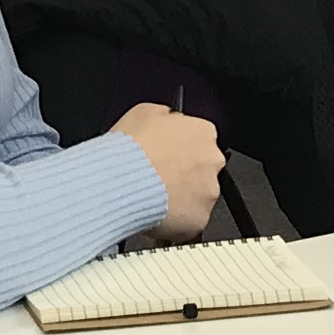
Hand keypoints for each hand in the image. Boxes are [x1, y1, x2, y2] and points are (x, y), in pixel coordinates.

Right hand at [110, 102, 221, 237]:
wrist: (122, 180)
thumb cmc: (130, 147)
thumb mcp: (144, 112)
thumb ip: (165, 118)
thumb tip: (165, 121)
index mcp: (202, 132)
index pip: (199, 140)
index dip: (179, 150)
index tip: (167, 157)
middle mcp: (212, 161)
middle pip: (203, 169)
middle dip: (184, 176)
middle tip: (158, 180)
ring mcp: (208, 192)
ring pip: (198, 197)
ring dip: (180, 199)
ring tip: (153, 199)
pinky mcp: (199, 219)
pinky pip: (189, 222)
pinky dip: (175, 222)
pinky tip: (155, 214)